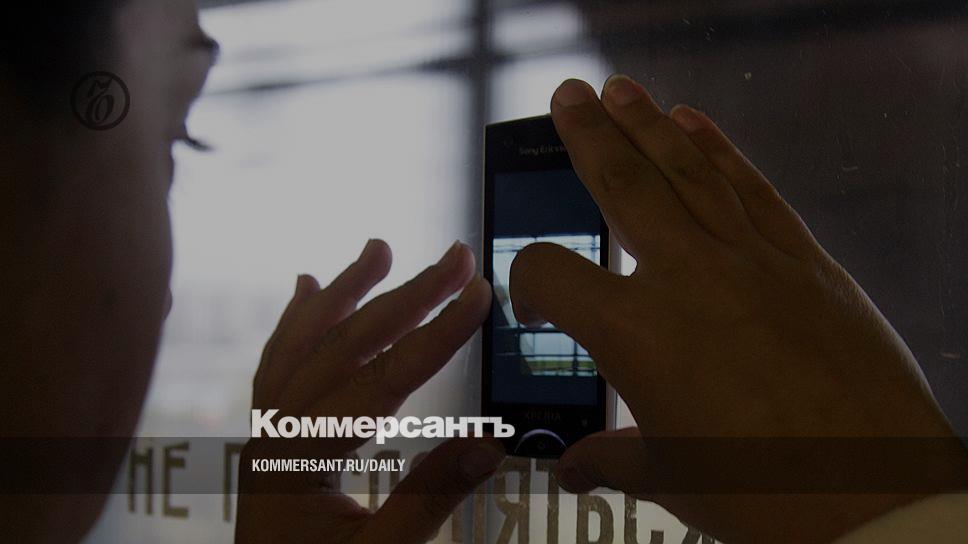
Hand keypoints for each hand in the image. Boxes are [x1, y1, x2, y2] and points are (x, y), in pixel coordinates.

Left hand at [236, 239, 504, 542]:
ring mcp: (264, 431)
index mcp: (300, 460)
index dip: (437, 335)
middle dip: (406, 298)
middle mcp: (274, 433)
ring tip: (381, 249)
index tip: (480, 296)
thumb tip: (491, 440)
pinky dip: (297, 321)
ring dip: (346, 293)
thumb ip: (430, 499)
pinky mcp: (268, 436)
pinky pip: (278, 363)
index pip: (382, 381)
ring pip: (304, 343)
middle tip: (458, 259)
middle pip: (345, 346)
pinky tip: (308, 286)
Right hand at [509, 76, 967, 542]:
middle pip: (622, 185)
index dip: (529, 283)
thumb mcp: (671, 476)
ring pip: (687, 171)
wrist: (876, 490)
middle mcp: (687, 277)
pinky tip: (695, 123)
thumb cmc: (765, 489)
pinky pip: (751, 189)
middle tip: (568, 94)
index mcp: (635, 331)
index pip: (552, 272)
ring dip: (649, 125)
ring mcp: (749, 259)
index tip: (538, 306)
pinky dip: (722, 150)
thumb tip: (573, 467)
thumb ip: (612, 456)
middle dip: (589, 134)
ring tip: (621, 91)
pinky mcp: (803, 260)